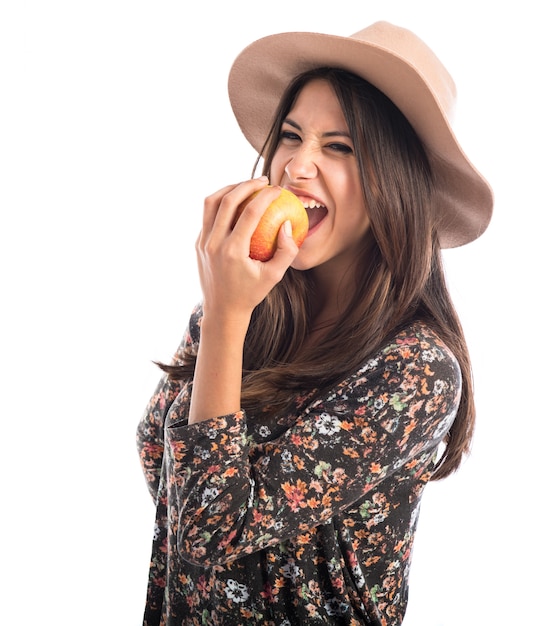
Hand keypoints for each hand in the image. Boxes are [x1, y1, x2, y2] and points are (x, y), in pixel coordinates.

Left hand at [195, 177, 299, 321]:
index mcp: (232, 251)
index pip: (251, 213)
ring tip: (247, 186)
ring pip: (212, 203)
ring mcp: (203, 242)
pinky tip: (237, 203)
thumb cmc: (251, 294)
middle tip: (263, 181)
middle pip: (228, 200)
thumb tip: (287, 225)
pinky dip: (222, 204)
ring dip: (230, 189)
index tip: (278, 190)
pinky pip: (208, 215)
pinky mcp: (199, 243)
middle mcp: (214, 244)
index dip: (266, 196)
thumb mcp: (274, 276)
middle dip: (247, 184)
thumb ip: (287, 251)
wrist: (222, 310)